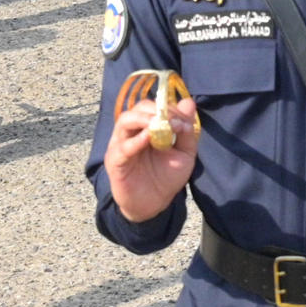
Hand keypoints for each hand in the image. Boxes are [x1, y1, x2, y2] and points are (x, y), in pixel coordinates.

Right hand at [104, 96, 199, 223]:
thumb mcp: (185, 153)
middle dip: (156, 110)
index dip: (169, 108)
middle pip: (138, 109)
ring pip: (125, 121)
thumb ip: (187, 130)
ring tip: (158, 124)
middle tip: (171, 120)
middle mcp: (132, 132)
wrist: (155, 204)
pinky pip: (122, 147)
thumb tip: (189, 102)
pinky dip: (135, 140)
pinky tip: (148, 139)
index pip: (154, 106)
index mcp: (147, 127)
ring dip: (143, 119)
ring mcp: (121, 145)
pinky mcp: (115, 162)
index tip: (183, 121)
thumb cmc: (167, 176)